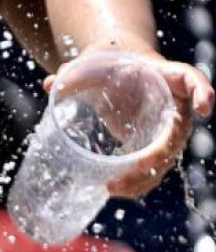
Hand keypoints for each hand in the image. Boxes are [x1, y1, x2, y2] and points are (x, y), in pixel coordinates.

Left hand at [43, 52, 212, 197]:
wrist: (114, 67)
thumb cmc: (108, 60)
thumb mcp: (92, 61)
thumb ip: (74, 72)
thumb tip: (50, 84)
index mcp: (166, 76)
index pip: (192, 80)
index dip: (203, 92)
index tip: (203, 107)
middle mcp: (173, 105)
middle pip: (178, 132)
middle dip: (162, 152)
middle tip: (140, 165)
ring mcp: (165, 128)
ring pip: (166, 158)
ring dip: (145, 177)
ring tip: (112, 187)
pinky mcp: (151, 144)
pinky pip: (152, 168)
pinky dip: (137, 182)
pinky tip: (114, 190)